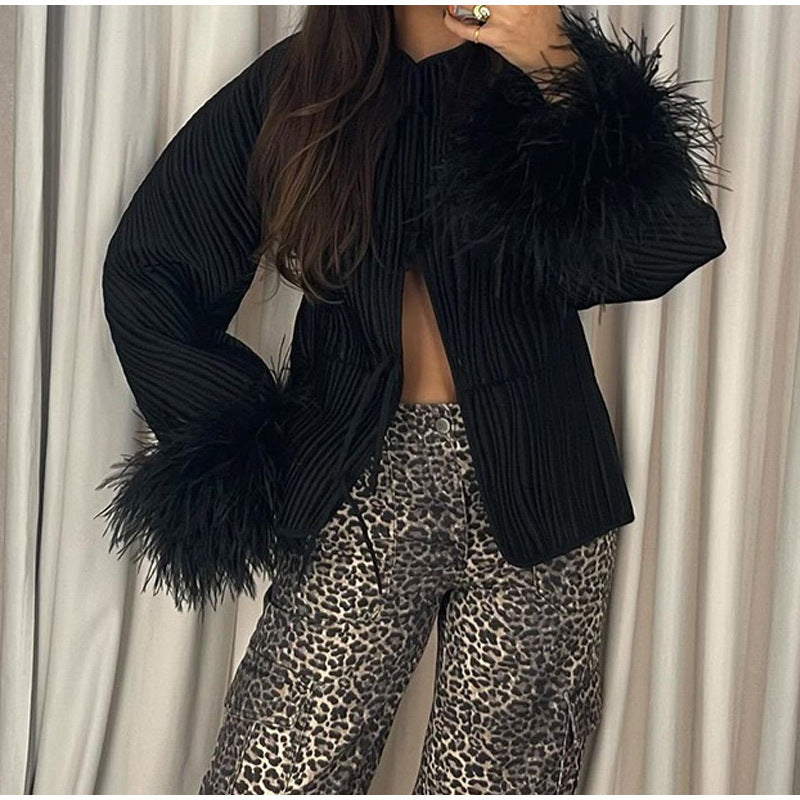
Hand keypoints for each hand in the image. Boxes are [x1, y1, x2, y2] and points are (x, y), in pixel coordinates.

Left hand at [443, 5, 578, 75]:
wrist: (550, 55)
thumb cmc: (547, 27)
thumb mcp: (541, 0)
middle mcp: (513, 3)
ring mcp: (503, 20)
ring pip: (471, 3)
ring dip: (458, 2)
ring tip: (454, 3)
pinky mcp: (495, 38)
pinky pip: (467, 30)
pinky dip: (453, 23)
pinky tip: (448, 17)